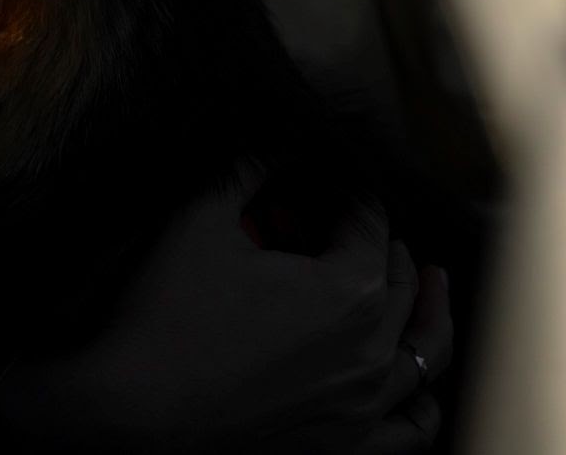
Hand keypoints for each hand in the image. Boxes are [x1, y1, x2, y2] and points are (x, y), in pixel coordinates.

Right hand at [0, 162, 453, 452]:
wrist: (135, 413)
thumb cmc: (167, 317)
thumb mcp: (200, 221)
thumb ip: (248, 171)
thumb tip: (276, 142)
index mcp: (348, 289)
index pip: (369, 220)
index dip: (350, 191)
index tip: (334, 178)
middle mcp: (373, 349)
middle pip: (401, 280)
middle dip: (384, 242)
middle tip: (358, 222)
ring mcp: (365, 405)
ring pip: (425, 350)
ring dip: (428, 309)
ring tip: (430, 284)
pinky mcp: (347, 447)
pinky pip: (412, 426)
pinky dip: (424, 398)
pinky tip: (418, 379)